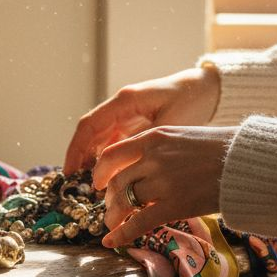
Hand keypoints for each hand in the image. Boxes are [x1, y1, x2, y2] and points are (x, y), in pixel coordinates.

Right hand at [63, 65, 220, 173]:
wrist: (207, 90)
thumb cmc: (191, 101)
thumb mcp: (170, 124)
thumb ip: (146, 144)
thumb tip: (125, 169)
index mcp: (125, 101)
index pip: (90, 125)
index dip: (76, 149)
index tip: (69, 171)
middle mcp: (121, 107)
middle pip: (91, 133)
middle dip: (80, 159)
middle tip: (74, 185)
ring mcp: (127, 115)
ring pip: (101, 139)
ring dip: (94, 161)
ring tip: (91, 186)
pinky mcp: (135, 124)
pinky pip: (115, 142)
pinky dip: (109, 159)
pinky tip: (110, 178)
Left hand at [92, 125, 240, 247]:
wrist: (248, 161)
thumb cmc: (222, 148)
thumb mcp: (184, 135)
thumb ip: (159, 147)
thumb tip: (141, 163)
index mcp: (154, 138)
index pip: (112, 155)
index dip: (100, 172)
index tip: (98, 183)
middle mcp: (153, 158)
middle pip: (116, 182)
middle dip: (109, 199)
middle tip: (110, 208)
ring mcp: (162, 182)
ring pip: (124, 202)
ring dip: (114, 216)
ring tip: (113, 224)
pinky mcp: (174, 206)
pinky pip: (139, 222)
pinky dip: (122, 234)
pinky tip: (112, 243)